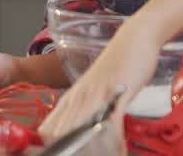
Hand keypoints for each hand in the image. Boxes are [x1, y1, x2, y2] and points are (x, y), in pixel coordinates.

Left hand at [37, 20, 161, 147]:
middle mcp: (80, 96)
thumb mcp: (95, 90)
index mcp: (71, 97)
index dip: (47, 145)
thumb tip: (78, 132)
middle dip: (64, 150)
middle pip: (60, 131)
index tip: (54, 153)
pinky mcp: (118, 91)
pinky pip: (112, 121)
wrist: (135, 38)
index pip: (47, 127)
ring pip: (80, 126)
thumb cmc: (116, 65)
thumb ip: (86, 110)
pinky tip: (117, 149)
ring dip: (84, 147)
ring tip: (95, 155)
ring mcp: (97, 93)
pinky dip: (113, 140)